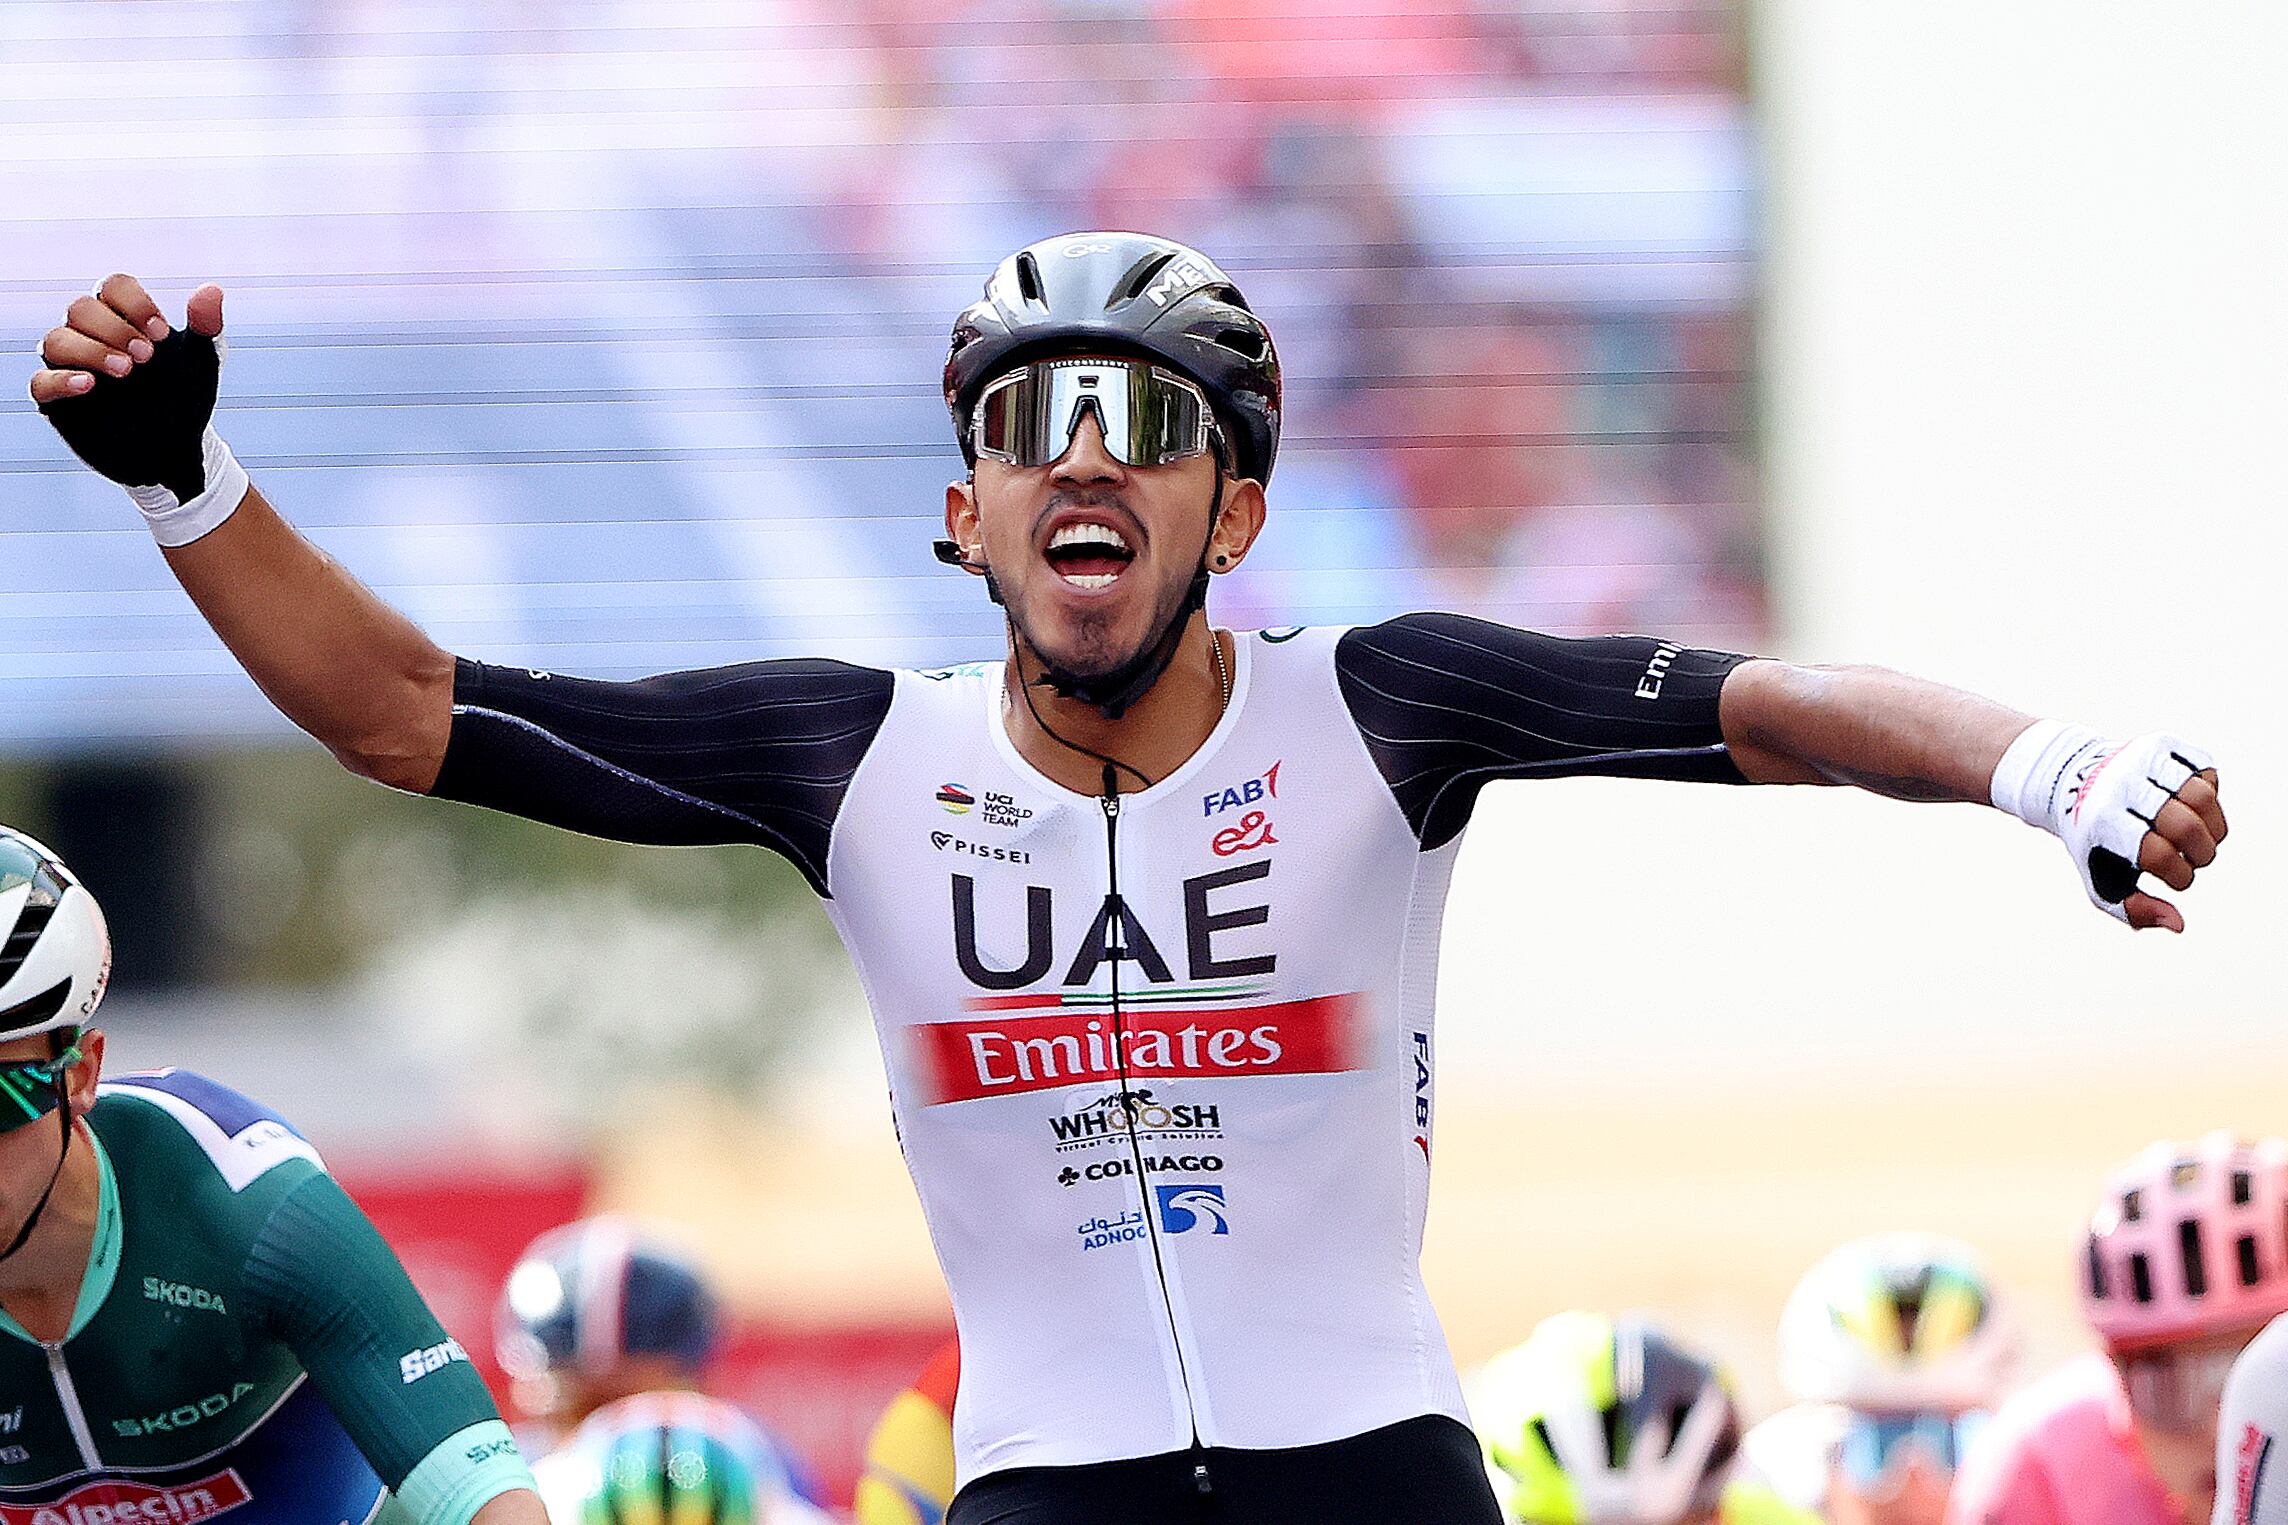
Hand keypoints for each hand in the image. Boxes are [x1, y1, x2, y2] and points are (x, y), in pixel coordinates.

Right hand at [30, 275, 224, 405]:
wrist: (176, 447)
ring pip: (57, 340)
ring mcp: (70, 365)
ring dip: (91, 350)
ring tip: (126, 370)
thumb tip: (212, 290)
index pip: (113, 287)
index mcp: (123, 318)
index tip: (161, 333)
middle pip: (81, 309)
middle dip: (115, 329)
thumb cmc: (184, 396)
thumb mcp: (202, 361)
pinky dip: (62, 380)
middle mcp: (90, 335)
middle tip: (147, 356)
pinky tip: (89, 384)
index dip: (134, 304)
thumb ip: (205, 325)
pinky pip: (41, 382)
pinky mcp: (58, 399)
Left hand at [2066, 736, 2224, 932]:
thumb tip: (2179, 924)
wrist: (2068, 780)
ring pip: (2202, 796)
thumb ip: (2135, 909)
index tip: (2176, 878)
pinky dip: (2208, 794)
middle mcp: (2122, 788)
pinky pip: (2205, 771)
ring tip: (2202, 837)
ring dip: (2214, 826)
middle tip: (2195, 859)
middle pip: (2187, 826)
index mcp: (2104, 824)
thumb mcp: (2100, 878)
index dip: (2179, 876)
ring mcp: (2142, 761)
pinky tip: (2191, 806)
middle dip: (2202, 854)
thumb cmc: (2094, 838)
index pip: (2159, 855)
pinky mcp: (2161, 744)